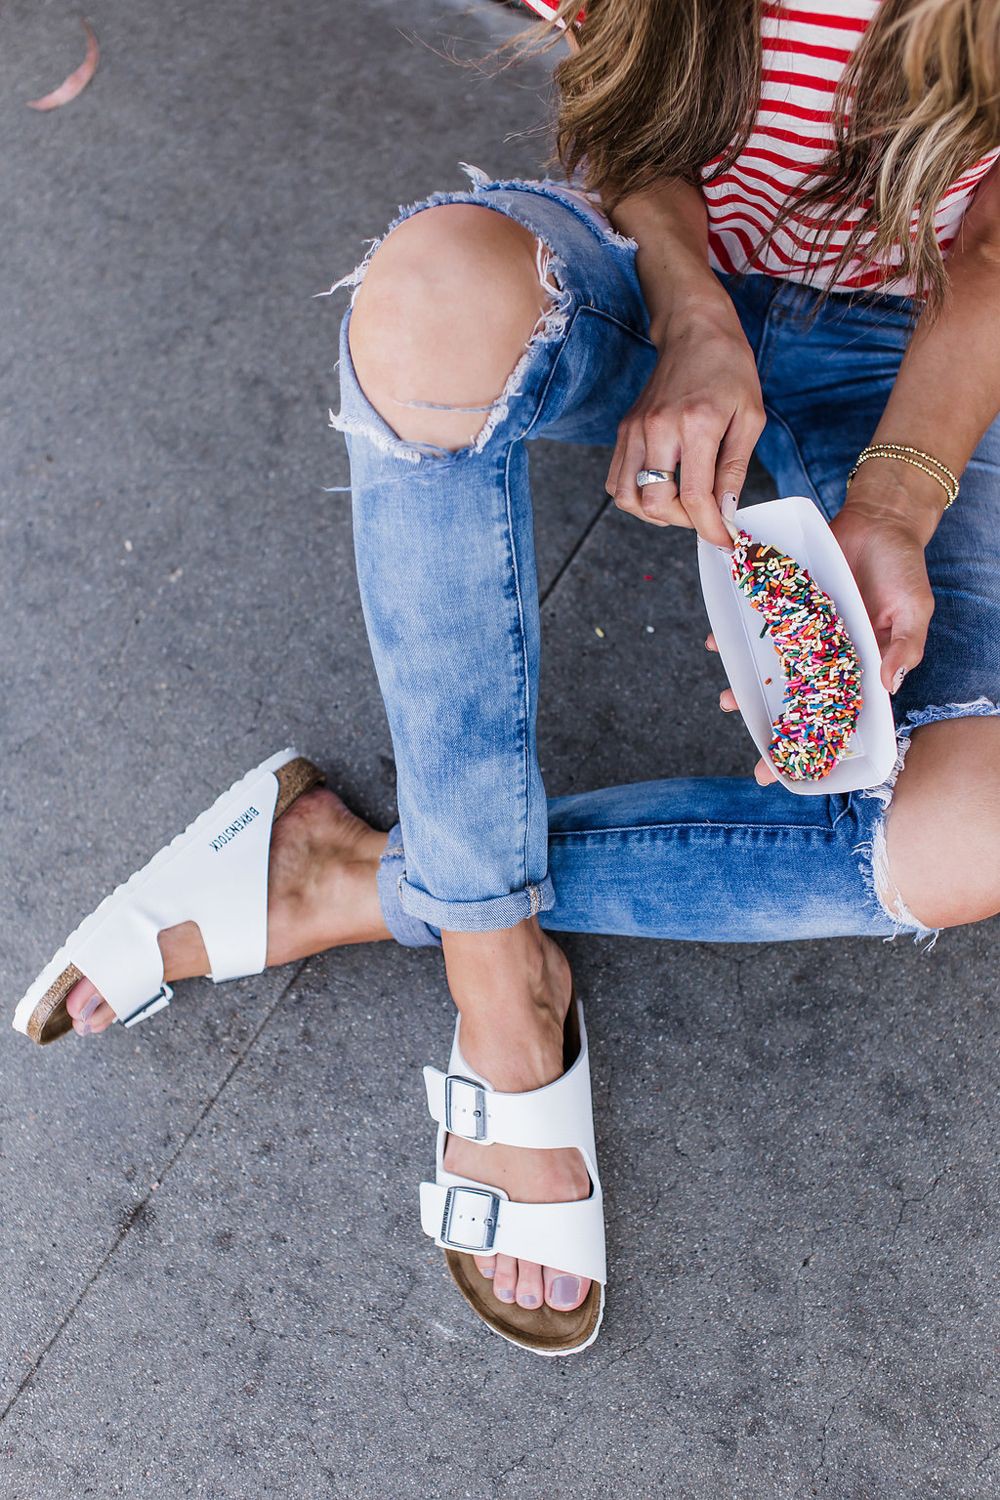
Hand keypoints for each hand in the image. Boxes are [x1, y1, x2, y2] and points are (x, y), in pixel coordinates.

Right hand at [605, 301, 764, 547]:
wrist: (694, 330)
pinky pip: (617, 481)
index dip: (710, 528)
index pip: (694, 496)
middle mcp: (658, 429)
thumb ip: (735, 469)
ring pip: (627, 498)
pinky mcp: (624, 430)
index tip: (725, 541)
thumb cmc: (729, 370)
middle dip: (684, 522)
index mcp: (696, 425)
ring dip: (655, 514)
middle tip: (707, 516)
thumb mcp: (749, 417)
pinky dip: (636, 498)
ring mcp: (634, 430)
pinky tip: (661, 492)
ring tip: (681, 507)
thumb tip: (726, 512)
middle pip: (655, 503)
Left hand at [706, 482, 934, 784]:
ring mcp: (804, 630)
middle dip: (777, 727)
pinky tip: (716, 643)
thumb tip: (889, 684)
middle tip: (754, 755)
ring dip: (748, 685)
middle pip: (799, 699)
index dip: (819, 742)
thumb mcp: (913, 608)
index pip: (838, 712)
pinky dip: (736, 633)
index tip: (796, 769)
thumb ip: (904, 646)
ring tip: (727, 700)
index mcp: (860, 664)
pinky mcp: (786, 603)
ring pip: (771, 667)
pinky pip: (757, 624)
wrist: (879, 518)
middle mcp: (828, 653)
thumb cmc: (902, 567)